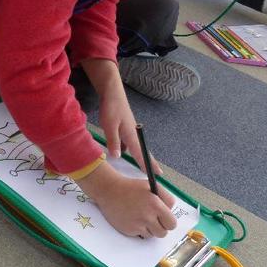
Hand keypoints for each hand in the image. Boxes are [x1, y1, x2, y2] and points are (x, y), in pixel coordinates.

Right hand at [76, 162, 175, 236]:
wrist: (109, 191)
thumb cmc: (130, 187)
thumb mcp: (151, 186)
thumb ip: (166, 198)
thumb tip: (171, 211)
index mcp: (156, 205)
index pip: (172, 223)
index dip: (169, 221)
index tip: (165, 219)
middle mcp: (147, 216)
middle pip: (163, 233)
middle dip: (161, 227)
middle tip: (155, 221)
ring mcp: (137, 225)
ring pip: (152, 235)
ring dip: (149, 229)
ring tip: (142, 218)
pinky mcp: (128, 230)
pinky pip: (140, 235)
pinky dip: (138, 229)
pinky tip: (133, 219)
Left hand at [84, 58, 162, 173]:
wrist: (112, 92)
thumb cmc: (111, 108)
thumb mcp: (109, 126)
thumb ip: (113, 141)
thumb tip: (118, 157)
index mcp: (131, 134)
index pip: (141, 153)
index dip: (147, 165)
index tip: (156, 175)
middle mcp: (133, 133)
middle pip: (142, 151)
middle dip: (149, 162)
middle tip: (157, 174)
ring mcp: (130, 130)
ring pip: (135, 146)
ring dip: (139, 156)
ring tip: (142, 167)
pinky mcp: (125, 127)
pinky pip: (128, 142)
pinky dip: (129, 149)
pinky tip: (122, 152)